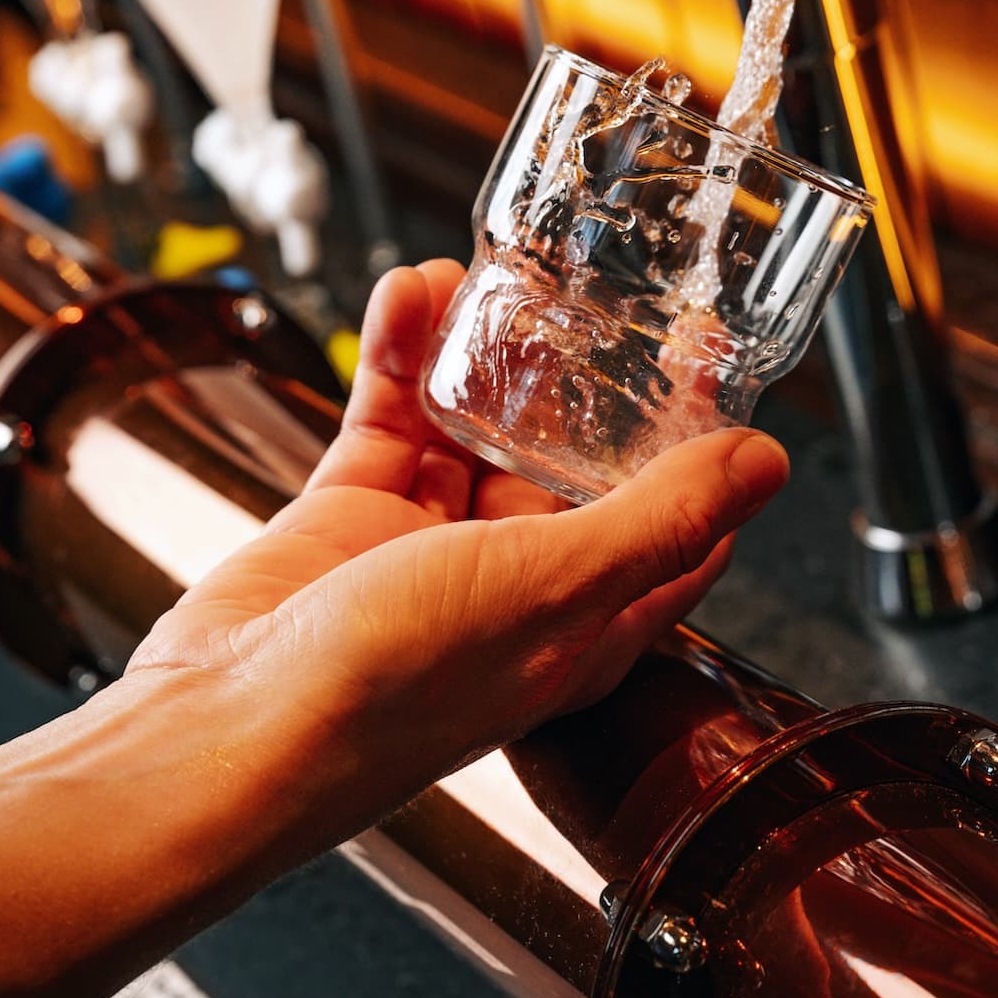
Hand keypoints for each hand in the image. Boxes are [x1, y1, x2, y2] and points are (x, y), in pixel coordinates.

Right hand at [126, 259, 788, 840]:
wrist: (230, 723)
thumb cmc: (394, 689)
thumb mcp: (554, 588)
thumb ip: (660, 519)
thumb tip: (766, 465)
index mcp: (586, 619)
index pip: (675, 528)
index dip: (700, 452)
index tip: (707, 364)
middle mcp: (515, 581)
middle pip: (569, 460)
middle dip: (577, 377)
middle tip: (592, 288)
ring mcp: (429, 545)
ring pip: (474, 423)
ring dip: (478, 348)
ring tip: (484, 273)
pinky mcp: (354, 513)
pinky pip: (390, 413)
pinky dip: (397, 353)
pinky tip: (407, 295)